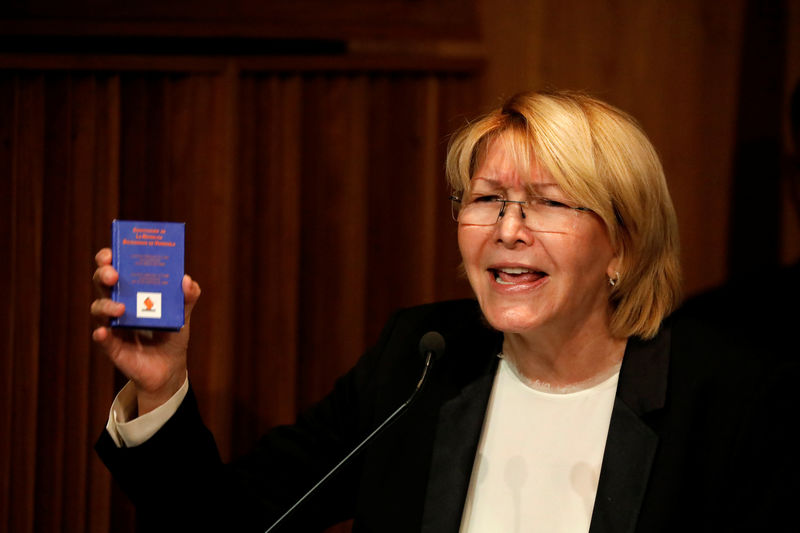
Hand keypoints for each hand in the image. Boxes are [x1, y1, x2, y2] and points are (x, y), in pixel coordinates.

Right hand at [90, 248, 200, 414]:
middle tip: (113, 275)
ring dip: (106, 305)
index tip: (111, 253)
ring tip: (121, 308)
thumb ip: (188, 297)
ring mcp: (113, 325)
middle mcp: (118, 303)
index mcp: (133, 290)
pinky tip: (103, 333)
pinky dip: (101, 335)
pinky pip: (102, 339)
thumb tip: (187, 280)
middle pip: (102, 283)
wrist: (170, 368)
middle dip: (103, 274)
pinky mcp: (112, 347)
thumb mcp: (183, 313)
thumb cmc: (173, 334)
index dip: (108, 258)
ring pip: (99, 309)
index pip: (115, 268)